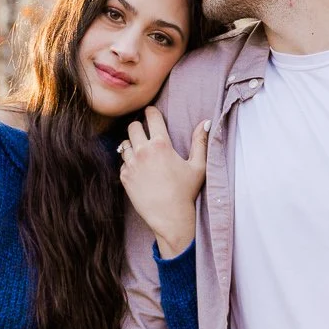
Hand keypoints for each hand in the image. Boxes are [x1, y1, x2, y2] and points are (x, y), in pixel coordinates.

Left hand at [118, 106, 209, 259]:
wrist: (170, 217)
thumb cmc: (186, 192)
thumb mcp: (198, 166)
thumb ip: (200, 142)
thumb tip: (206, 122)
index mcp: (161, 144)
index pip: (151, 116)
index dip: (151, 112)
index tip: (152, 113)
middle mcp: (143, 151)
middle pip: (133, 126)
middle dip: (140, 127)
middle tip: (146, 134)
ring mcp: (131, 164)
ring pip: (124, 143)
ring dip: (132, 145)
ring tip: (143, 153)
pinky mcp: (124, 177)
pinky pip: (122, 162)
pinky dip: (128, 163)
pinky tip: (140, 170)